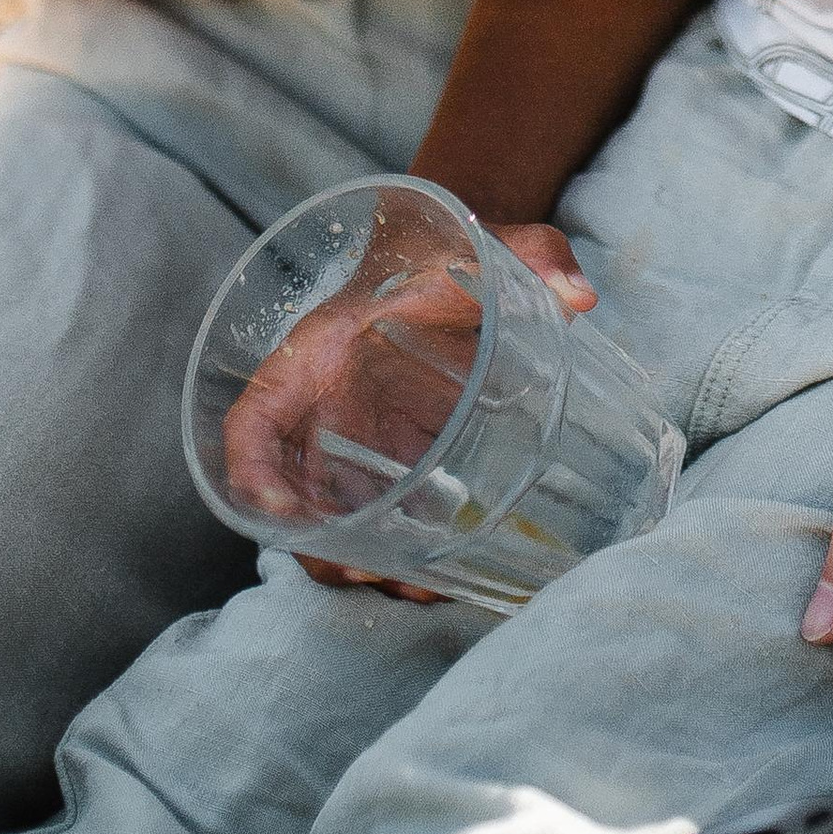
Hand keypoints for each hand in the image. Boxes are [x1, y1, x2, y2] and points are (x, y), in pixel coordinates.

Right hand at [218, 224, 591, 608]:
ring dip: (367, 563)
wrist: (459, 254)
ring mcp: (359, 441)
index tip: (279, 518)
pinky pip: (383, 519)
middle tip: (377, 575)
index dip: (252, 472)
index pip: (257, 415)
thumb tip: (580, 294)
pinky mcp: (398, 460)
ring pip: (336, 521)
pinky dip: (403, 554)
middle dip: (323, 549)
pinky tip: (443, 579)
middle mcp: (328, 405)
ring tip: (425, 591)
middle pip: (291, 495)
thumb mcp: (493, 242)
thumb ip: (535, 253)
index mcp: (325, 351)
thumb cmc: (455, 250)